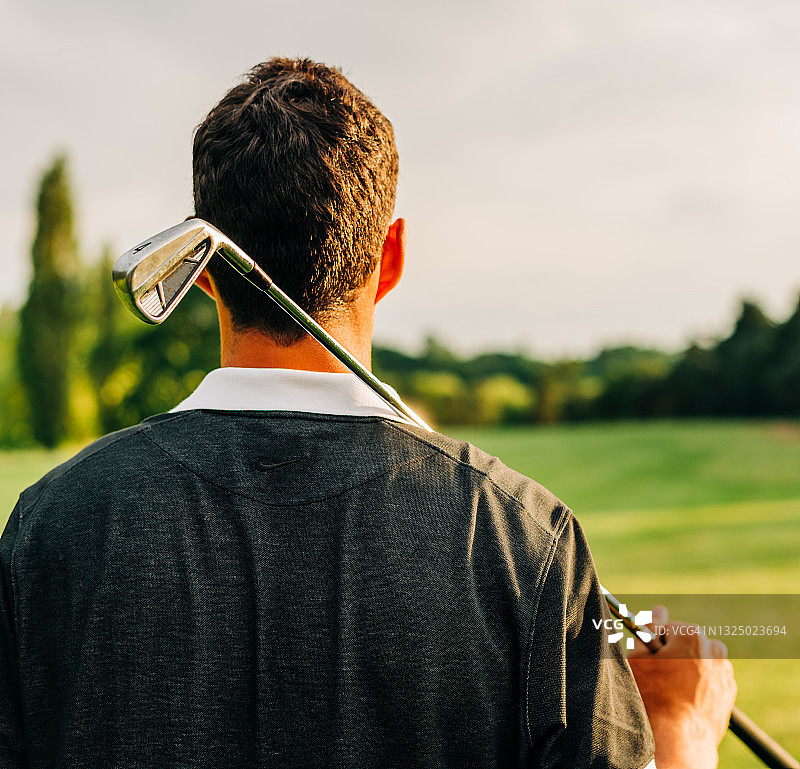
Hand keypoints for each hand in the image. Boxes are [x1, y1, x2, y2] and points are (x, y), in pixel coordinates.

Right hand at [627, 605, 736, 768]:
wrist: (678, 739)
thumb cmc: (654, 695)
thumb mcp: (640, 657)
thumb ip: (648, 630)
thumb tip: (659, 611)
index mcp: (692, 635)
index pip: (668, 628)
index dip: (654, 642)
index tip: (648, 654)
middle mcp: (714, 650)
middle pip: (688, 642)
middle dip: (674, 652)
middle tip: (658, 671)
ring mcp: (725, 674)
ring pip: (700, 660)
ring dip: (687, 667)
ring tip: (670, 688)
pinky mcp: (728, 694)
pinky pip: (709, 680)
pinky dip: (698, 684)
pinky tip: (682, 699)